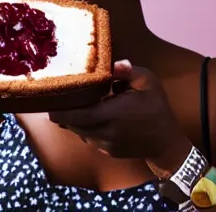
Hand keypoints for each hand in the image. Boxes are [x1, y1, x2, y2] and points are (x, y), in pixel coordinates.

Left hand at [49, 60, 190, 165]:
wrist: (166, 142)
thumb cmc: (157, 107)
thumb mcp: (148, 82)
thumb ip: (128, 72)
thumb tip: (113, 63)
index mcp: (114, 113)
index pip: (80, 115)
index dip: (61, 111)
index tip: (49, 104)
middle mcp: (107, 131)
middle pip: (74, 125)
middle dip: (64, 114)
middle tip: (56, 100)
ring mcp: (106, 144)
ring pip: (80, 133)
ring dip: (75, 121)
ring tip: (73, 105)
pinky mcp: (108, 151)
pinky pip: (90, 139)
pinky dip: (86, 128)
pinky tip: (92, 116)